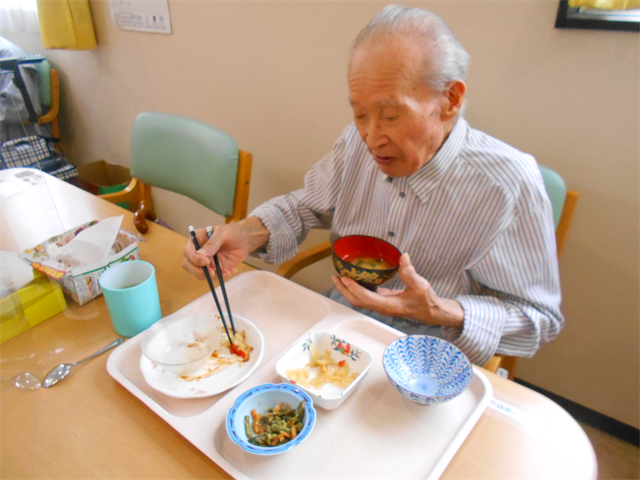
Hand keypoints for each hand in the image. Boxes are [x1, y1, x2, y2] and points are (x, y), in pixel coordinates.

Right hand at [182, 217, 268, 279]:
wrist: (245, 239)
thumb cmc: (232, 232)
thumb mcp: (223, 233)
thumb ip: (213, 243)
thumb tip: (202, 255)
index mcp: (197, 239)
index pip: (188, 252)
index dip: (195, 259)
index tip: (207, 262)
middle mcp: (198, 251)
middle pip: (188, 265)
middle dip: (199, 271)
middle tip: (213, 273)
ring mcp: (205, 261)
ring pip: (200, 274)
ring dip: (214, 276)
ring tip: (228, 271)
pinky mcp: (214, 269)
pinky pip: (213, 277)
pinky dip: (221, 277)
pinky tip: (231, 271)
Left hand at [331, 253, 463, 328]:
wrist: (431, 312)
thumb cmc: (426, 300)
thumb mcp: (421, 285)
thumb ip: (410, 273)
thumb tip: (403, 256)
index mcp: (389, 305)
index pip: (367, 298)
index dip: (355, 289)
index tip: (345, 278)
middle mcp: (382, 307)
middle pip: (358, 301)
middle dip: (345, 290)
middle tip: (335, 276)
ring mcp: (381, 305)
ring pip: (360, 300)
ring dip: (348, 290)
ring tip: (340, 277)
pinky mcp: (382, 302)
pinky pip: (365, 296)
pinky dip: (357, 289)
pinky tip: (356, 278)